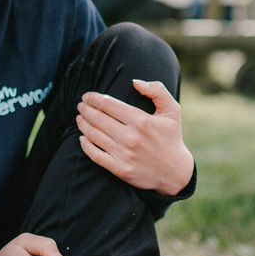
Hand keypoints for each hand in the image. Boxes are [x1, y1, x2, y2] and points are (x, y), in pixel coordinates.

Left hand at [75, 78, 193, 195]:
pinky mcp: (119, 169)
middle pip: (97, 118)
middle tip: (80, 106)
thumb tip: (134, 82)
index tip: (87, 96)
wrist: (175, 173)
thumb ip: (157, 90)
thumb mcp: (172, 110)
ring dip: (82, 124)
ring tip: (79, 118)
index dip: (93, 98)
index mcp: (141, 120)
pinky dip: (85, 145)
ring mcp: (124, 154)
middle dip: (85, 109)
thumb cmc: (171, 137)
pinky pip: (95, 155)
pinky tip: (82, 138)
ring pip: (93, 135)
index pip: (108, 104)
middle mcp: (130, 137)